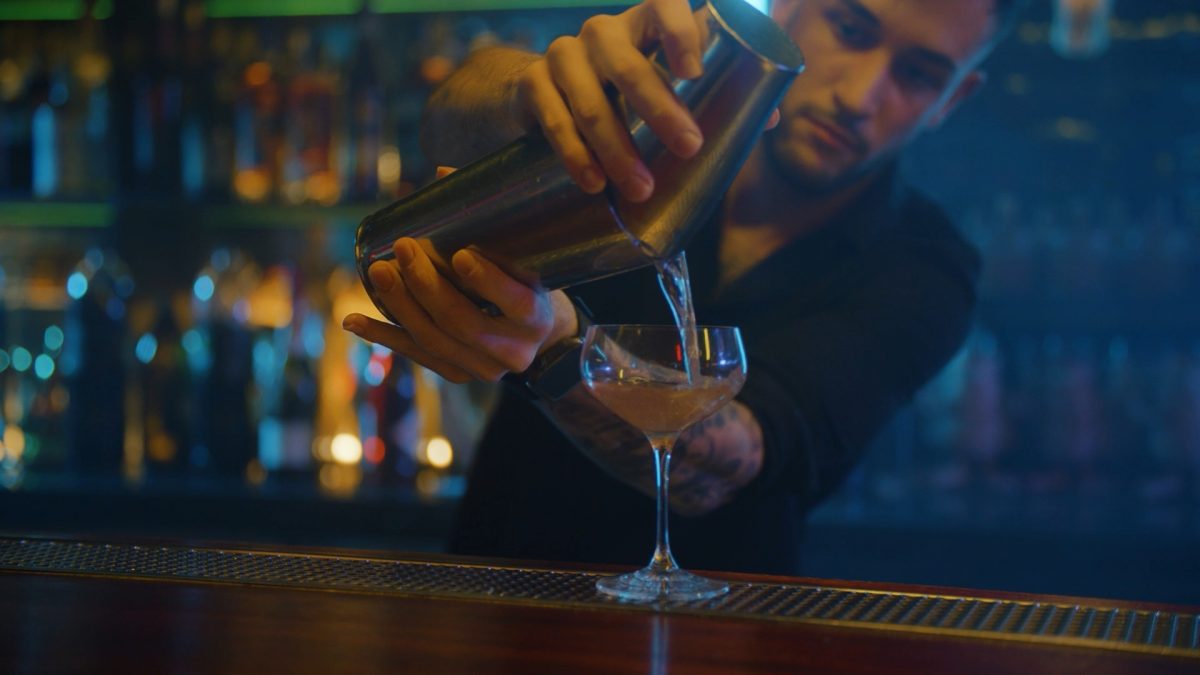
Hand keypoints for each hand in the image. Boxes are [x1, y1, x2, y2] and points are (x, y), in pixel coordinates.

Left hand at [342, 237, 578, 383]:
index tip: (460, 254)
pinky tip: (353, 320)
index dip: (488, 282)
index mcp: (537, 318)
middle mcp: (514, 350)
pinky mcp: (458, 374)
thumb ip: (490, 220)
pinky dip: (383, 335)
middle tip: (403, 248)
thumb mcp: (522, 256)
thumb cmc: (524, 279)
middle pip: (463, 321)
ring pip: (433, 339)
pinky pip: (415, 355)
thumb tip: (441, 175)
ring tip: (377, 271)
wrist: (535, 333)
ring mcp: (484, 368)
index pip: (516, 302)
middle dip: (427, 285)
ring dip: (399, 306)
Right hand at [513, 0, 709, 202]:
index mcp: (642, 22)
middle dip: (661, 111)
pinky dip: (577, 156)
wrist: (542, 89)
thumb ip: (716, 92)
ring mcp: (563, 54)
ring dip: (619, 151)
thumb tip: (772, 121)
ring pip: (593, 104)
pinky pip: (557, 122)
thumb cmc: (621, 87)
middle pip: (629, 66)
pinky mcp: (533, 82)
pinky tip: (595, 183)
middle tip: (688, 148)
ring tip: (642, 188)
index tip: (694, 75)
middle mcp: (602, 32)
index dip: (679, 32)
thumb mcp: (663, 78)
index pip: (662, 4)